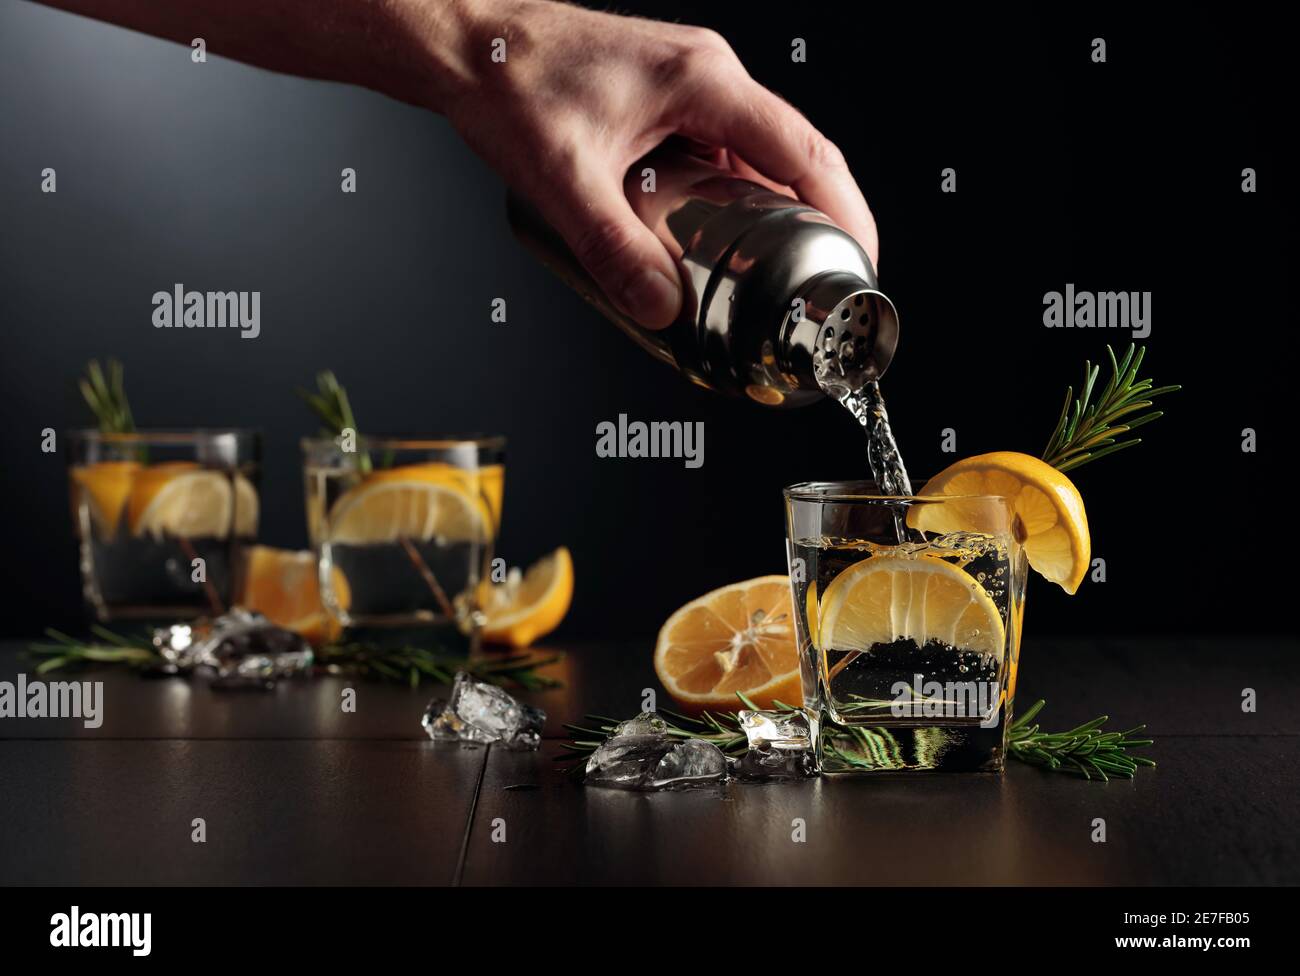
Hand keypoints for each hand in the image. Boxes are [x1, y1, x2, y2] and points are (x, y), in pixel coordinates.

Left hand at [435, 0, 878, 328]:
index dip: (845, 211)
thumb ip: (612, 248)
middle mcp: (707, 75)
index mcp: (702, 81)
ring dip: (783, 210)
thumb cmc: (507, 80)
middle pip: (797, 152)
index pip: (804, 151)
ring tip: (789, 272)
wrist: (464, 41)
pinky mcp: (667, 102)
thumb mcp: (561, 178)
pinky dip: (742, 196)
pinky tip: (729, 237)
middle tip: (832, 280)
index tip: (861, 260)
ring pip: (762, 154)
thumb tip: (662, 308)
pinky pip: (727, 152)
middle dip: (826, 218)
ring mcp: (689, 86)